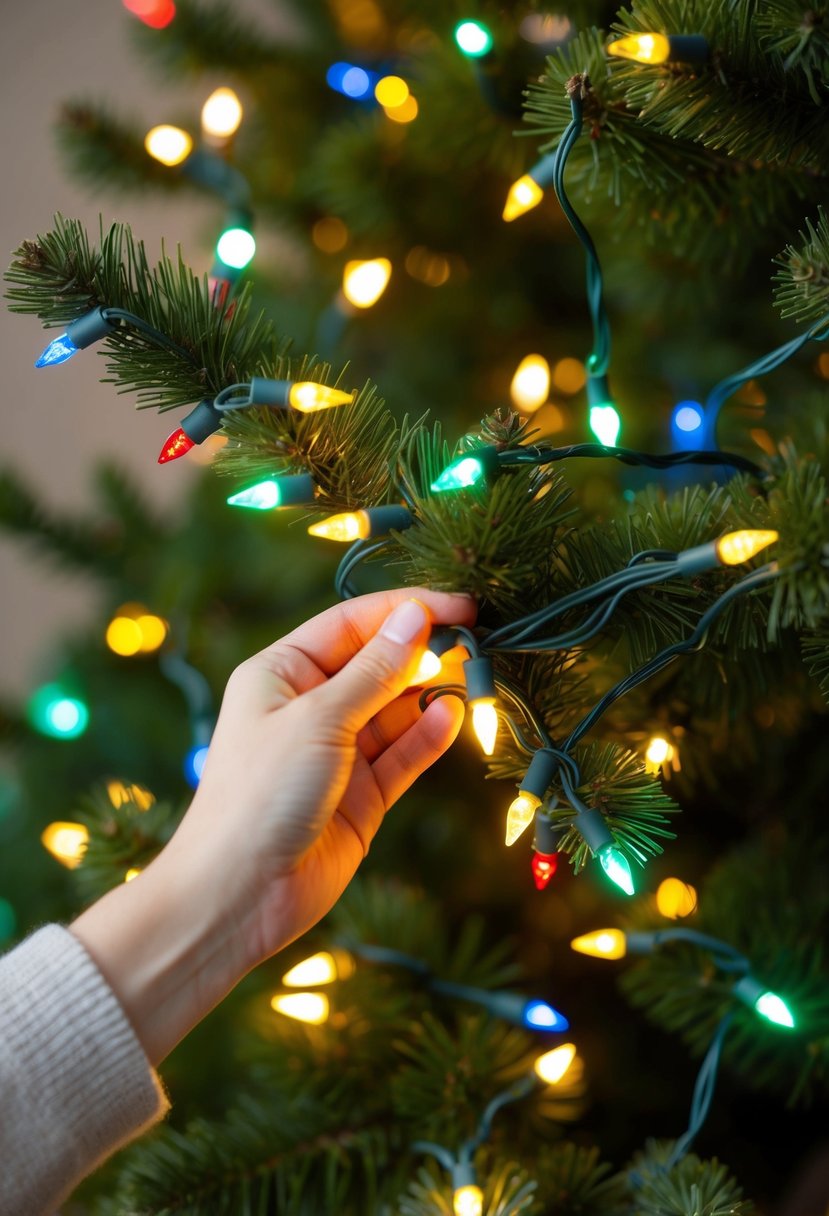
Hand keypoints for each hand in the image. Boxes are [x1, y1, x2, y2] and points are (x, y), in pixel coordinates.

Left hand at [71, 589, 475, 1063]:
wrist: (238, 894)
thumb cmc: (261, 792)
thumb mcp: (319, 719)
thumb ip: (375, 672)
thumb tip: (416, 618)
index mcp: (281, 674)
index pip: (351, 624)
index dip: (404, 610)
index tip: (459, 606)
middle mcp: (309, 707)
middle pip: (377, 664)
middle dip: (423, 650)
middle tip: (477, 639)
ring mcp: (337, 753)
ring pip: (395, 710)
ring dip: (431, 692)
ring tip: (476, 674)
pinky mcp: (361, 796)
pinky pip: (402, 755)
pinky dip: (428, 735)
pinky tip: (455, 714)